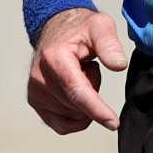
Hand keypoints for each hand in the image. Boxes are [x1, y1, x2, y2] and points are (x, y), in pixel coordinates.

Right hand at [26, 6, 127, 133]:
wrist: (56, 28)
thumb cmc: (80, 29)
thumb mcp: (101, 27)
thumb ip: (110, 45)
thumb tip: (118, 65)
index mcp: (55, 58)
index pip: (78, 93)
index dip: (98, 110)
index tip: (113, 123)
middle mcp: (41, 77)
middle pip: (79, 105)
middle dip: (94, 91)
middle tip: (89, 68)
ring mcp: (35, 90)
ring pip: (73, 115)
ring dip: (84, 101)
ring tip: (79, 75)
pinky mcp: (34, 100)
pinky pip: (60, 125)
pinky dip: (75, 119)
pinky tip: (78, 100)